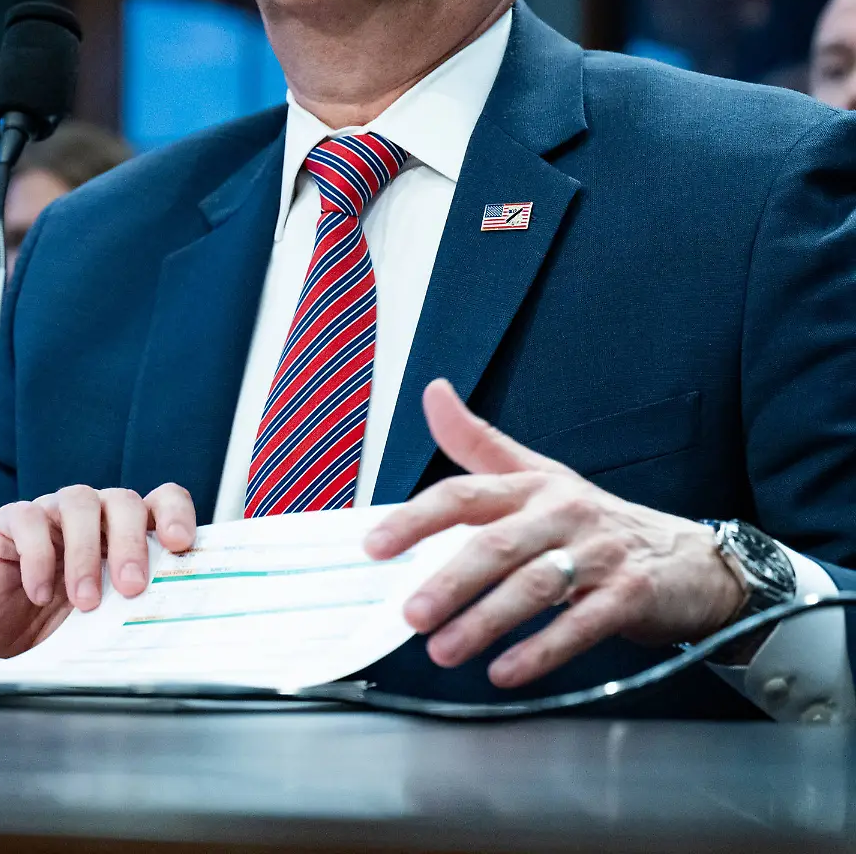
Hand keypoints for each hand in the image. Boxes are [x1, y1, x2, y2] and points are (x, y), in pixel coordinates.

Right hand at [0, 483, 195, 657]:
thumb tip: (173, 627)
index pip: (160, 500)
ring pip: (79, 501)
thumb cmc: (59, 632)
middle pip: (122, 500)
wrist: (1, 649)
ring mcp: (51, 514)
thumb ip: (135, 609)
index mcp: (124, 532)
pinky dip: (37, 555)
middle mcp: (92, 515)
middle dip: (130, 542)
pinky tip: (38, 593)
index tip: (180, 543)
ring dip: (85, 552)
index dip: (174, 513)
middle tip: (131, 586)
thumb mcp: (106, 622)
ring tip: (85, 601)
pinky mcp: (10, 523)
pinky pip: (28, 518)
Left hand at [364, 380, 744, 688]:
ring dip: (485, 621)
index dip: (417, 518)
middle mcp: (561, 513)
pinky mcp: (629, 595)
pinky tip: (506, 671)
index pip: (465, 494)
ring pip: (533, 587)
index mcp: (532, 485)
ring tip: (444, 649)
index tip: (376, 545)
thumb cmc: (595, 519)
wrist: (687, 558)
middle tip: (411, 614)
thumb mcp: (537, 473)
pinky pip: (580, 625)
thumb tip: (432, 392)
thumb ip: (477, 442)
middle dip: (450, 581)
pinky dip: (541, 651)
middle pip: (496, 544)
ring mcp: (597, 554)